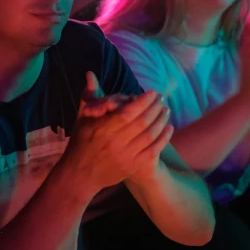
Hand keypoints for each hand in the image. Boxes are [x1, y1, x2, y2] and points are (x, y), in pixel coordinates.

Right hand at [62, 72, 173, 194]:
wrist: (80, 175)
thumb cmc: (81, 143)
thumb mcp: (82, 119)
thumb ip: (90, 96)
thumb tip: (90, 73)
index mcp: (103, 128)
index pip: (128, 112)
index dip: (143, 101)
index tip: (152, 93)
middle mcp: (115, 142)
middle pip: (142, 122)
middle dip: (155, 108)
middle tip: (162, 99)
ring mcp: (125, 156)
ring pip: (150, 136)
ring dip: (161, 121)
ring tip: (166, 110)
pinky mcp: (132, 166)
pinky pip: (153, 151)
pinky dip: (163, 139)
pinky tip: (168, 128)